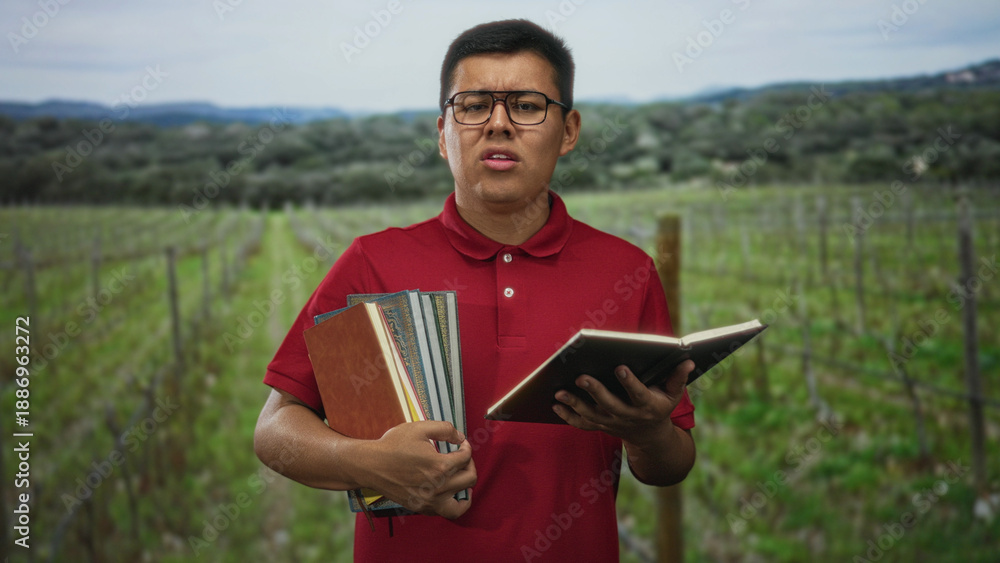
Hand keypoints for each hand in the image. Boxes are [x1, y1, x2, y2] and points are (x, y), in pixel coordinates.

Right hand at [363, 420, 475, 518]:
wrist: (371, 465)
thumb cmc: (393, 446)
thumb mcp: (420, 428)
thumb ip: (445, 429)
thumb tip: (460, 438)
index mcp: (440, 466)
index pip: (466, 458)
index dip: (467, 447)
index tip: (461, 444)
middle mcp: (438, 487)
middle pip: (470, 478)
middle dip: (470, 464)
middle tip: (462, 458)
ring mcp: (430, 501)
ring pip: (462, 502)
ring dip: (467, 489)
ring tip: (464, 480)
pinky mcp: (421, 507)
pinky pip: (446, 512)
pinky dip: (454, 503)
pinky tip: (451, 493)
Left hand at [552, 359, 694, 445]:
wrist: (650, 436)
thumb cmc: (660, 406)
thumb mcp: (672, 394)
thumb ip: (677, 378)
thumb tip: (687, 360)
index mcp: (646, 406)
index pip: (638, 394)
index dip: (630, 382)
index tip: (620, 367)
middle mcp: (628, 416)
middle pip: (609, 405)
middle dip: (594, 391)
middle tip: (580, 377)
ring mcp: (612, 423)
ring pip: (591, 415)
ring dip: (574, 404)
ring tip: (559, 392)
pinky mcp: (600, 426)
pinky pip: (581, 424)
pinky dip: (568, 416)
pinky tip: (555, 404)